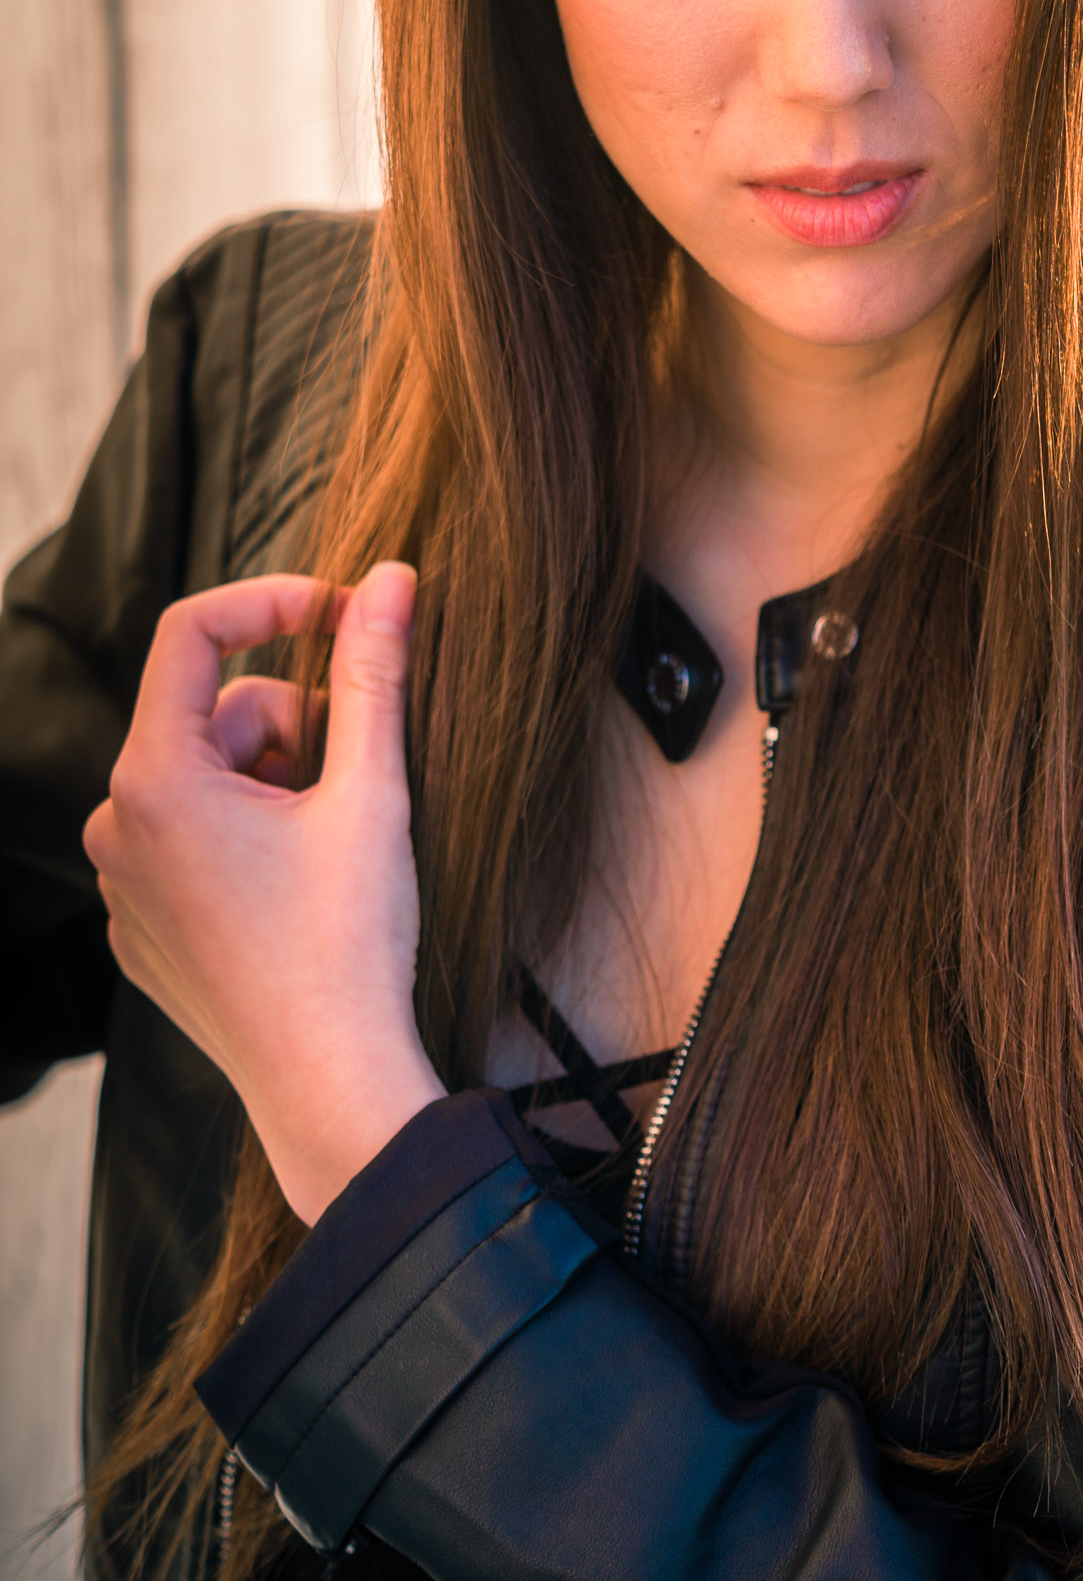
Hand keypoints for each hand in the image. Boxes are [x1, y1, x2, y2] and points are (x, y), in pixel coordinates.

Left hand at [83, 564, 445, 1224]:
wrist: (330, 1084)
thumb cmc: (350, 942)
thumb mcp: (370, 790)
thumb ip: (373, 670)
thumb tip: (389, 577)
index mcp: (156, 779)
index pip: (191, 632)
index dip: (273, 601)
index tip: (343, 612)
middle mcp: (115, 826)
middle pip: (212, 711)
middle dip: (291, 725)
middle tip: (350, 785)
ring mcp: (120, 884)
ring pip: (204, 776)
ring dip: (272, 784)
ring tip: (326, 848)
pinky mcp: (139, 929)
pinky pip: (189, 841)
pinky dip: (245, 839)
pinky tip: (295, 894)